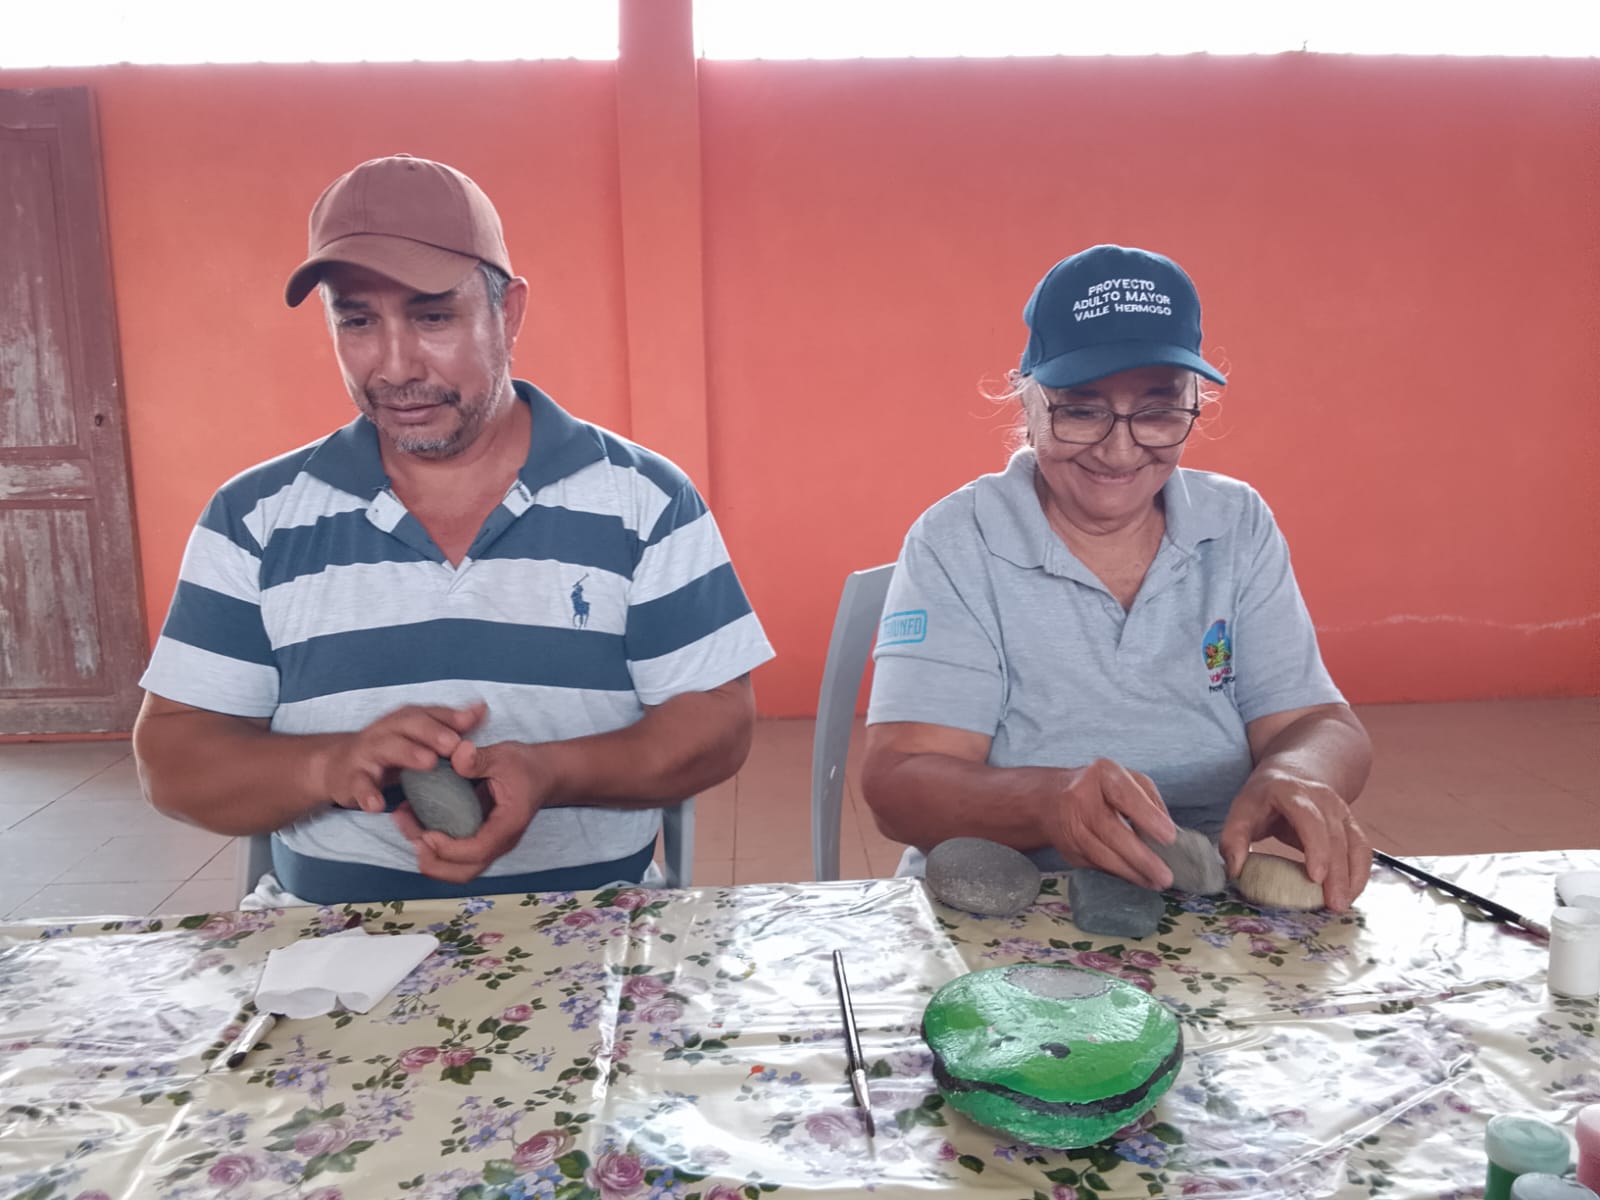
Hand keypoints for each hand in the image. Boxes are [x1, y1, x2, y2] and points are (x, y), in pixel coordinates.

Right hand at [313, 702, 485, 813]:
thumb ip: (449, 724)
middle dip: (432, 732)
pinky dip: (368, 794)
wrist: (338, 766)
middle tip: (453, 744)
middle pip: (409, 724)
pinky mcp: (352, 778)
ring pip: (386, 748)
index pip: (429, 712)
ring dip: (407, 753)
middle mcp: (386, 730)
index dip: (449, 716)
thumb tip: (482, 708)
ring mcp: (367, 753)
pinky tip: (378, 805)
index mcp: (405, 720)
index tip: (471, 721)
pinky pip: (359, 785)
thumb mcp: (418, 735)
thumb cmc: (389, 749)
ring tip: (429, 762)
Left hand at [392, 740, 557, 883]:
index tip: (426, 833)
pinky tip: (419, 827)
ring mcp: (491, 845)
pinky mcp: (481, 841)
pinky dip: (435, 851)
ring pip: (458, 870)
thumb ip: (480, 758)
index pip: (478, 851)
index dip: (449, 849)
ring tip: (410, 831)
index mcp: (508, 825)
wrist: (544, 775)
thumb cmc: (526, 767)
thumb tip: (458, 755)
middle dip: (433, 862)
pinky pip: (456, 859)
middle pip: (465, 872)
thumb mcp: (504, 756)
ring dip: (431, 858)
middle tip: (412, 837)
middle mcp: (500, 843)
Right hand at [1038, 758, 1176, 889]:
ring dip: (1131, 872)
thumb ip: (1150, 800)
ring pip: (1101, 855)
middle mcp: (1080, 798)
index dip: (1147, 816)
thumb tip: (1168, 831)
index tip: (1169, 836)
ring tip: (1156, 882)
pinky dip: (1119, 874)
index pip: (1124, 795)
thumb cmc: (1099, 789)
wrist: (1050, 800)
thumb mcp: (1128, 780)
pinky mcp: (1068, 850)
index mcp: (1101, 775)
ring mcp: (1071, 826)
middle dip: (1140, 856)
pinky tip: (1137, 878)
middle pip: (1110, 830)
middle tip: (1165, 874)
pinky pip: (1097, 865)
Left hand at [1219, 768, 1370, 911]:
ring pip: (1354, 844)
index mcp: (1292, 792)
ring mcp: (1341, 810)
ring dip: (1352, 877)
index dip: (1316, 848)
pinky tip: (1350, 894)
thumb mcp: (1241, 810)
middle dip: (1337, 873)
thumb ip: (1234, 838)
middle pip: (1336, 837)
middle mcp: (1323, 799)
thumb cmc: (1264, 798)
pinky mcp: (1351, 824)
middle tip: (1334, 904)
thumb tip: (1236, 869)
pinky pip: (1362, 850)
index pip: (1310, 820)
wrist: (1292, 774)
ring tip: (1342, 905)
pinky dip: (1359, 873)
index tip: (1315, 878)